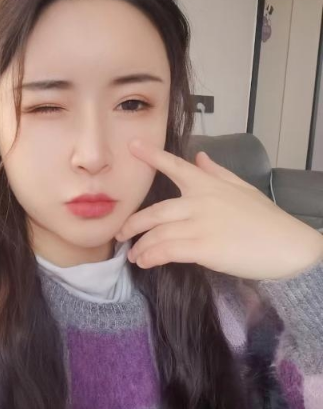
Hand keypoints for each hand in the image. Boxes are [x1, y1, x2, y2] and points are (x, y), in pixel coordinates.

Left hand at [115, 138, 322, 280]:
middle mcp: (200, 201)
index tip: (131, 145)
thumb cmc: (266, 219)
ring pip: (157, 233)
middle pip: (155, 211)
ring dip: (141, 247)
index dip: (152, 155)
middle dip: (133, 224)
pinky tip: (146, 263)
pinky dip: (152, 256)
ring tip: (134, 256)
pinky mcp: (204, 248)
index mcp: (208, 185)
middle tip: (121, 234)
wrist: (288, 246)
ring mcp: (201, 224)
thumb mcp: (242, 188)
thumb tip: (199, 156)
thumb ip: (217, 172)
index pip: (175, 166)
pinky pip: (168, 250)